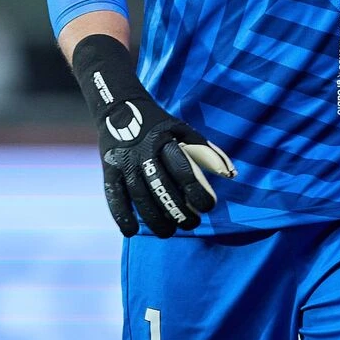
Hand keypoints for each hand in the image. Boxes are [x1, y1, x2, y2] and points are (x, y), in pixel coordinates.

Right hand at [72, 34, 235, 236]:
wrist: (118, 108)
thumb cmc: (160, 127)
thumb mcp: (183, 131)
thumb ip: (207, 153)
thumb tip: (231, 175)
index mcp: (164, 140)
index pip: (183, 170)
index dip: (197, 192)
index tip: (208, 207)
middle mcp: (143, 152)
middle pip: (161, 188)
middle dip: (178, 212)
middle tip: (191, 224)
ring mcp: (124, 162)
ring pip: (139, 197)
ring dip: (155, 219)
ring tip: (168, 232)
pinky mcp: (109, 170)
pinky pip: (114, 197)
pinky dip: (121, 216)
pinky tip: (131, 231)